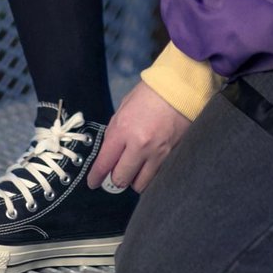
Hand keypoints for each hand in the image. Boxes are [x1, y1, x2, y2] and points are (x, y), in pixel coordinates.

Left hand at [87, 80, 190, 194]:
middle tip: (114, 174)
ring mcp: (156, 152)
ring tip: (132, 171)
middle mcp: (138, 145)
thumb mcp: (123, 109)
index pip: (104, 164)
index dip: (95, 177)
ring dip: (132, 180)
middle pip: (121, 179)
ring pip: (139, 184)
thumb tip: (109, 153)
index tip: (93, 182)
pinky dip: (147, 175)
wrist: (179, 89)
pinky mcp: (169, 155)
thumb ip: (115, 132)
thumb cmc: (149, 94)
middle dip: (114, 180)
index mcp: (123, 130)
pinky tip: (145, 166)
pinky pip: (154, 176)